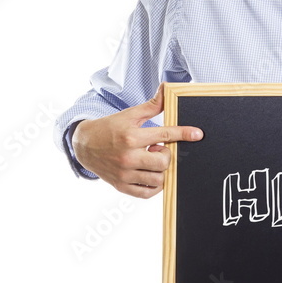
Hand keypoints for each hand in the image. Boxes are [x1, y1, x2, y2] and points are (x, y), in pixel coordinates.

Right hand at [71, 83, 202, 197]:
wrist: (84, 145)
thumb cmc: (110, 128)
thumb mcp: (130, 114)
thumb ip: (152, 105)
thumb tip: (167, 89)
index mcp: (131, 137)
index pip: (165, 135)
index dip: (184, 133)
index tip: (197, 134)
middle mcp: (128, 157)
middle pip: (164, 162)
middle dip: (167, 155)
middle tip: (157, 149)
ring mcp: (124, 174)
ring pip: (158, 179)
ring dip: (161, 170)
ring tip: (151, 160)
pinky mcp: (121, 186)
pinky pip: (147, 193)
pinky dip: (154, 185)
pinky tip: (150, 174)